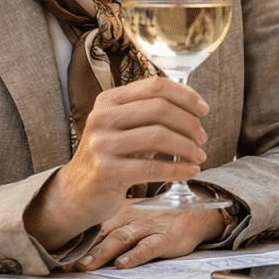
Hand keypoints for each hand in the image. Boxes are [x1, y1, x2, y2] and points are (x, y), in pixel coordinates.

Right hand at [24, 77, 209, 251]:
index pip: (155, 86)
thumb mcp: (122, 127)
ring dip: (187, 147)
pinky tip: (190, 171)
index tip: (203, 110)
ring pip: (159, 136)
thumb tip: (194, 106)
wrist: (76, 193)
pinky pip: (153, 168)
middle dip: (189, 123)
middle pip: (160, 108)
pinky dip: (178, 169)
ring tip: (199, 155)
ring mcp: (101, 144)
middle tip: (202, 137)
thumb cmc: (109, 157)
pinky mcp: (106, 172)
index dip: (185, 95)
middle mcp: (102, 117)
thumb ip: (148, 112)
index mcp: (108, 100)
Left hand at [74, 200, 225, 270]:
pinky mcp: (165, 237)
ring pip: (121, 239)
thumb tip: (79, 250)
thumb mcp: (132, 219)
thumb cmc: (159, 220)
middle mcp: (130, 218)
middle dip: (81, 250)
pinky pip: (148, 247)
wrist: (196, 214)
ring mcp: (147, 227)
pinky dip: (135, 256)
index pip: (92, 227)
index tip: (53, 258)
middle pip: (101, 233)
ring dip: (101, 252)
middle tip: (62, 264)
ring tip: (86, 265)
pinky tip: (123, 264)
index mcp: (120, 213)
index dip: (73, 242)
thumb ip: (110, 230)